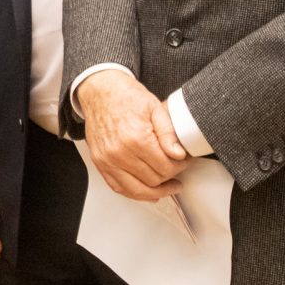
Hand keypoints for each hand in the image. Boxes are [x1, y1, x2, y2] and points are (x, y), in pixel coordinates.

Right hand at [77, 70, 186, 200]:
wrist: (100, 91)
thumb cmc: (125, 96)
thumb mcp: (154, 108)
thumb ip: (168, 133)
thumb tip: (179, 154)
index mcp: (136, 138)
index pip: (165, 167)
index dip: (180, 166)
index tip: (184, 161)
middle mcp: (119, 152)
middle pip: (153, 180)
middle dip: (170, 177)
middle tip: (177, 168)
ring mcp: (107, 160)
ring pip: (137, 191)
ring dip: (156, 192)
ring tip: (168, 187)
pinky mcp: (100, 163)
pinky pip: (119, 188)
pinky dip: (135, 193)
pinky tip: (148, 191)